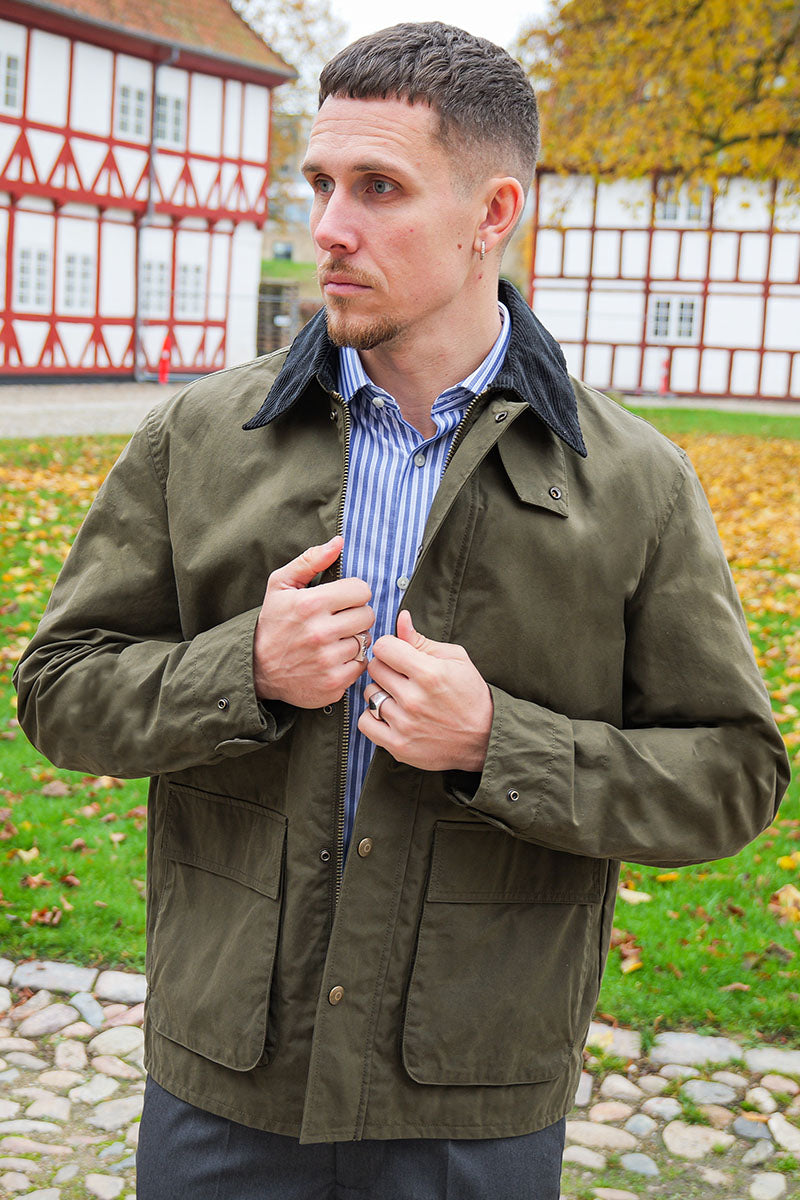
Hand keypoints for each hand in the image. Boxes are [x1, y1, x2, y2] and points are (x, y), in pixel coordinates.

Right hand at [253, 535, 373, 707]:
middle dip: (356, 614)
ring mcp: (328, 661)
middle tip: (338, 620)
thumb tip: (339, 543)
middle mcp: (321, 633)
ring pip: (366, 640)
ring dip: (354, 639)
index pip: (361, 590)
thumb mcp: (281, 586)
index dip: (353, 593)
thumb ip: (310, 561)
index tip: (341, 600)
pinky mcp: (334, 683)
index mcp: (311, 604)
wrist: (258, 669)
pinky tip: (334, 658)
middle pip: (368, 615)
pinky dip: (352, 661)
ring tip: (334, 639)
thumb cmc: (273, 623)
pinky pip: (362, 665)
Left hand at [358, 610, 492, 771]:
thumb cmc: (470, 694)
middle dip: (386, 668)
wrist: (484, 738)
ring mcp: (405, 724)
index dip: (390, 647)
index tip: (398, 654)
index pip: (384, 647)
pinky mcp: (398, 745)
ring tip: (399, 696)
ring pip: (369, 694)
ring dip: (381, 692)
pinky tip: (389, 714)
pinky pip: (364, 722)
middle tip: (401, 676)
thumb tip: (401, 618)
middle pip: (375, 669)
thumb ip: (422, 640)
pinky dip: (372, 717)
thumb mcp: (455, 659)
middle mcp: (414, 699)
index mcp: (429, 673)